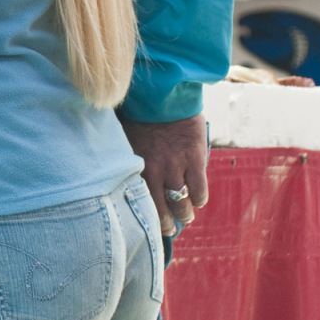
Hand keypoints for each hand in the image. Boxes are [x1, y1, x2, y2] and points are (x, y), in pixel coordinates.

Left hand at [122, 114, 207, 234]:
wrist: (162, 91)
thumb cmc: (138, 112)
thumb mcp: (124, 136)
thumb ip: (126, 156)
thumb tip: (120, 171)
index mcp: (133, 164)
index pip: (137, 200)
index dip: (143, 216)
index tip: (146, 225)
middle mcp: (153, 169)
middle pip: (160, 209)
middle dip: (165, 223)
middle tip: (168, 227)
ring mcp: (175, 166)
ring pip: (181, 203)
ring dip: (184, 214)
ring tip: (185, 215)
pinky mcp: (195, 159)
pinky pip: (199, 190)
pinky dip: (199, 198)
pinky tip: (197, 199)